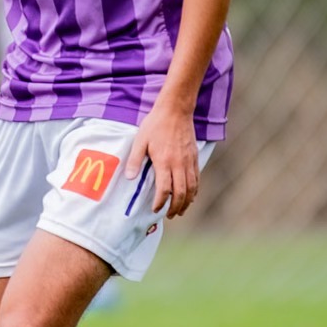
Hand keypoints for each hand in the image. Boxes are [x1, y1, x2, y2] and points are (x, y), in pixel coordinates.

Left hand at [124, 103, 200, 217]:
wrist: (176, 110)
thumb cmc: (155, 124)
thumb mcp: (140, 140)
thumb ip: (135, 160)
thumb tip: (129, 178)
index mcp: (164, 161)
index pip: (164, 189)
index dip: (160, 202)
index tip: (155, 209)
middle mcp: (179, 164)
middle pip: (181, 193)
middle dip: (175, 208)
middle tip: (169, 215)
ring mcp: (189, 161)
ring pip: (192, 188)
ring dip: (187, 202)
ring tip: (180, 211)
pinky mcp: (195, 157)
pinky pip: (197, 178)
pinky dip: (195, 191)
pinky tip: (191, 196)